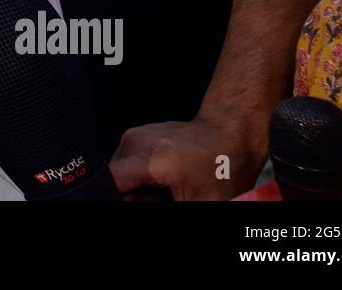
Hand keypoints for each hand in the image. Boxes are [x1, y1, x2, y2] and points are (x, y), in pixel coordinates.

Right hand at [109, 117, 261, 200]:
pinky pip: (127, 163)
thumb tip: (136, 202)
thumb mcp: (198, 203)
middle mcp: (136, 142)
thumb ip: (157, 208)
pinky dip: (141, 176)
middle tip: (160, 199)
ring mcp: (135, 135)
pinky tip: (163, 178)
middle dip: (132, 196)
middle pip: (114, 179)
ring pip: (120, 173)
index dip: (117, 198)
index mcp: (150, 159)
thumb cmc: (223, 166)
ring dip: (136, 187)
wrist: (231, 132)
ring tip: (165, 189)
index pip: (110, 183)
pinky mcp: (138, 134)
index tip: (139, 201)